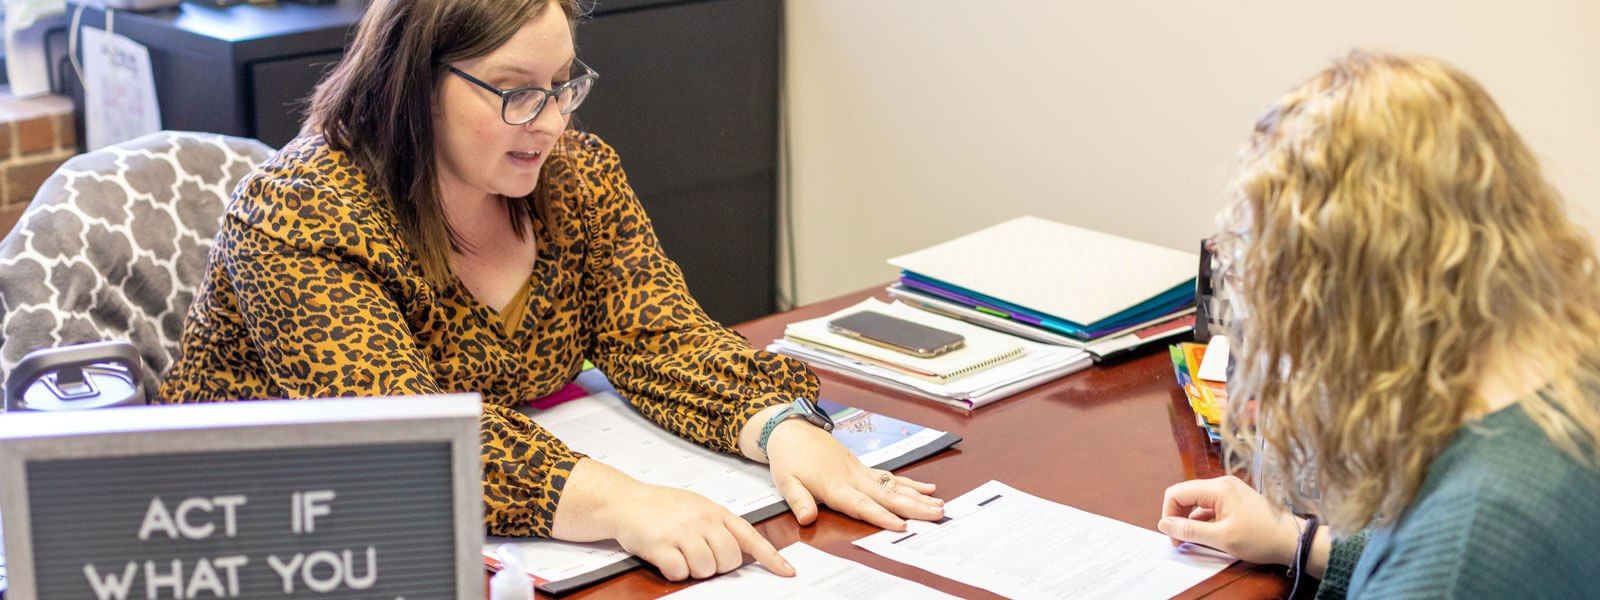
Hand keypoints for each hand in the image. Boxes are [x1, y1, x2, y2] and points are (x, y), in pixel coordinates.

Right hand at [551, 459, 793, 580]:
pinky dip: (674, 572)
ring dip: (694, 570)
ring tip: (680, 554)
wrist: (625, 501)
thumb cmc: (661, 506)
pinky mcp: (661, 546)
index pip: (750, 536)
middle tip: (700, 556)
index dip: (771, 557)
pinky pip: (680, 573)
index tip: (787, 572)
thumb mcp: (697, 506)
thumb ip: (718, 525)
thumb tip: (739, 551)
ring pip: (706, 569)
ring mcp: (682, 532)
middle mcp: (702, 520)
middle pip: (729, 560)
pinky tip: (666, 557)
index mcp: (714, 511)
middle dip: (718, 566)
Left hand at [763, 419, 943, 529]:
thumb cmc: (789, 457)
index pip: (862, 505)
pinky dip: (911, 484)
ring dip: (918, 497)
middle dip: (914, 507)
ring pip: (895, 486)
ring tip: (940, 506)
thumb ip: (799, 501)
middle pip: (887, 496)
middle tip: (937, 515)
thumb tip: (806, 518)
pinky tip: (929, 490)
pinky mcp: (864, 468)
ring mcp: (861, 472)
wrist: (792, 429)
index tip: (901, 525)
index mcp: (836, 486)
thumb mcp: (786, 482)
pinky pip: (891, 478)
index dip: (881, 516)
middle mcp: (854, 479)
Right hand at [1157, 475, 1300, 565]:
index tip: (1174, 537)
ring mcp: (1230, 490)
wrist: (1294, 540)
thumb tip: (1164, 524)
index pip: (1177, 493)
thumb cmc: (1262, 538)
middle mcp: (1222, 483)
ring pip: (1198, 502)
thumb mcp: (1221, 538)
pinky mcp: (1236, 499)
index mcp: (1218, 488)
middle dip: (1179, 518)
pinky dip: (1206, 520)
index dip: (1169, 515)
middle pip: (1186, 495)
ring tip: (1199, 541)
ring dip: (1193, 521)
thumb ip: (1189, 531)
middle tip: (1181, 541)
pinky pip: (1211, 506)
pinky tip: (1212, 535)